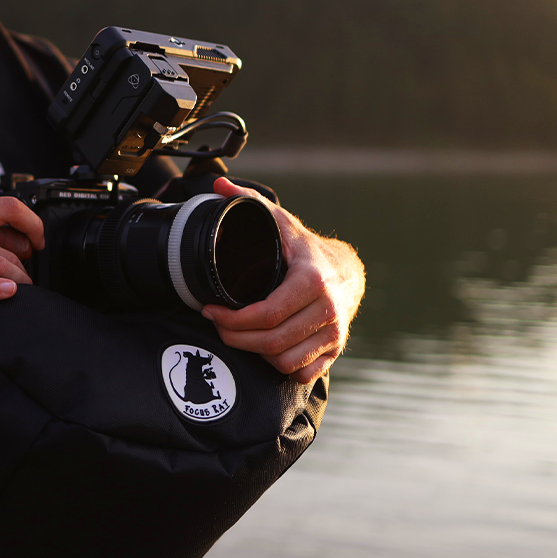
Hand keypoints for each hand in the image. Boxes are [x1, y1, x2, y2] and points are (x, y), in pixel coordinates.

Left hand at [200, 177, 364, 383]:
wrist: (345, 270)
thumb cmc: (304, 249)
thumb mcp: (279, 222)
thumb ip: (248, 202)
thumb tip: (218, 184)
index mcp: (312, 281)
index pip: (267, 314)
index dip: (232, 319)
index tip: (211, 311)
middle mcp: (328, 310)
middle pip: (272, 341)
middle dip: (236, 337)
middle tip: (218, 326)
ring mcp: (335, 333)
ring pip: (285, 361)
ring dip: (256, 353)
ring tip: (240, 335)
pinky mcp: (335, 350)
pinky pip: (302, 372)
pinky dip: (280, 365)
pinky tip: (265, 347)